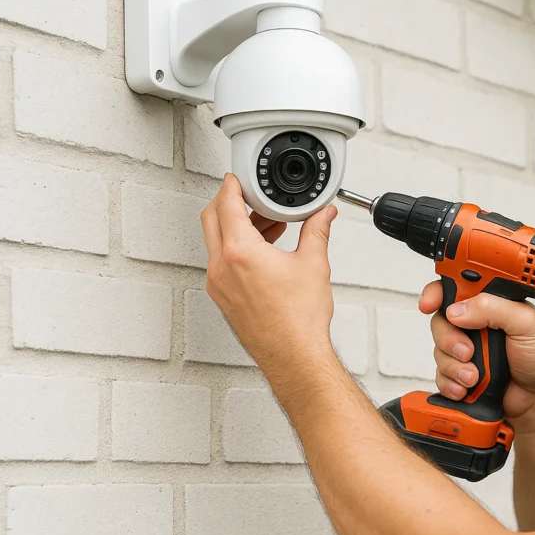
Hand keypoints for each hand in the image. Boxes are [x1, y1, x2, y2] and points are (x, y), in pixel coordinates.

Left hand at [200, 173, 338, 399]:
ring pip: (215, 242)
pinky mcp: (223, 298)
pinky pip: (221, 262)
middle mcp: (221, 267)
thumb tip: (324, 215)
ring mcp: (218, 285)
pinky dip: (236, 248)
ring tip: (266, 225)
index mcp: (240, 252)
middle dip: (227, 202)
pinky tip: (262, 251)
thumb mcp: (313, 264)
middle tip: (248, 197)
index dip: (231, 185)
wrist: (293, 355)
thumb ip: (317, 231)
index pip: (225, 204)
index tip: (238, 179)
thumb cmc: (299, 320)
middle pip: (211, 219)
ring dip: (234, 227)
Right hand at [418, 282, 534, 434]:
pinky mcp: (460, 374)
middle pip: (441, 320)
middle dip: (449, 338)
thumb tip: (457, 310)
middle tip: (468, 352)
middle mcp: (476, 324)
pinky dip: (450, 383)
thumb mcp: (526, 323)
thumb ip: (492, 308)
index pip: (457, 287)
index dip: (438, 293)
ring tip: (475, 376)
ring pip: (439, 350)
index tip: (430, 304)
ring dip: (453, 366)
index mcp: (491, 303)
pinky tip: (466, 388)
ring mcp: (467, 349)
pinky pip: (440, 375)